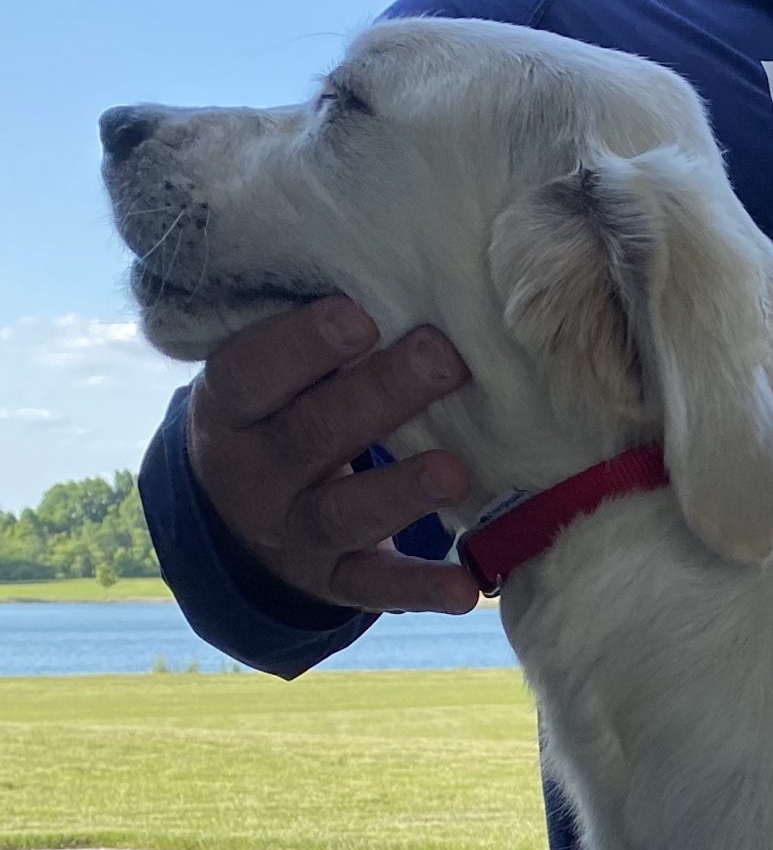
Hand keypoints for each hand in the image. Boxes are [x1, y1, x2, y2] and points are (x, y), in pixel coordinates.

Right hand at [186, 297, 479, 615]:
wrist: (237, 525)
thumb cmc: (278, 417)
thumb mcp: (269, 379)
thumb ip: (311, 338)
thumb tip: (395, 258)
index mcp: (228, 409)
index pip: (251, 372)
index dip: (300, 345)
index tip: (358, 314)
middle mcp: (254, 474)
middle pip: (312, 435)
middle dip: (379, 397)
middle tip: (443, 359)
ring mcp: (292, 534)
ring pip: (345, 514)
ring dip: (401, 493)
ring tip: (455, 472)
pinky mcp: (334, 582)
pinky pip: (376, 588)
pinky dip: (421, 591)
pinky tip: (467, 589)